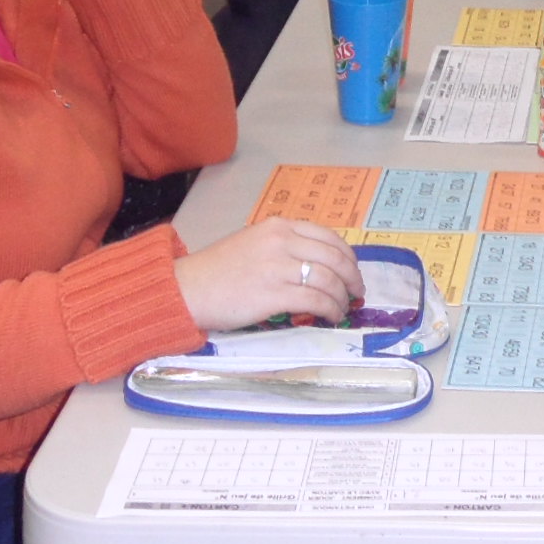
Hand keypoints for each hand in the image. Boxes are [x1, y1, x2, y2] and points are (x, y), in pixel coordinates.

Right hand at [174, 218, 364, 330]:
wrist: (187, 289)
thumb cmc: (217, 271)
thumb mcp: (253, 243)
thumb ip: (283, 246)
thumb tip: (317, 264)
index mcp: (278, 226)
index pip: (328, 236)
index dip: (347, 255)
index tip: (352, 269)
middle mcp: (282, 241)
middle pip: (335, 257)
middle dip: (352, 277)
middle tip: (356, 291)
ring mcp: (279, 267)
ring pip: (329, 280)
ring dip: (342, 297)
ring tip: (343, 309)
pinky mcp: (275, 294)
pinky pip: (317, 300)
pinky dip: (331, 310)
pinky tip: (331, 317)